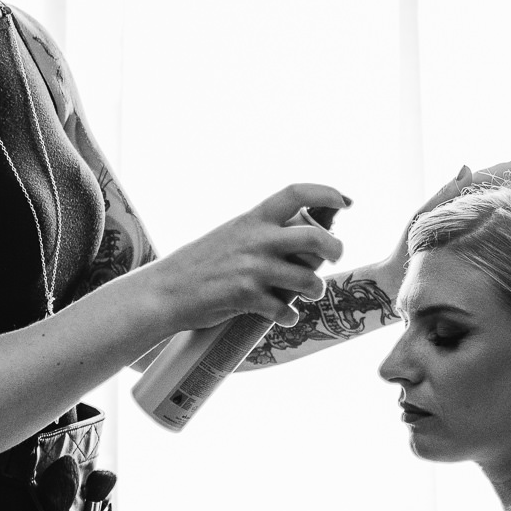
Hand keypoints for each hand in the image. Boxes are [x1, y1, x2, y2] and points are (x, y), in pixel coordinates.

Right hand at [147, 183, 347, 329]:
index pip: (296, 192)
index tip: (346, 201)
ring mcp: (252, 268)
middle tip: (336, 256)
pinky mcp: (246, 297)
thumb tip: (301, 240)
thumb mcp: (231, 235)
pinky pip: (284, 310)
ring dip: (316, 289)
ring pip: (307, 279)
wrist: (164, 292)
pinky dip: (289, 317)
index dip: (327, 193)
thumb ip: (262, 234)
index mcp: (252, 218)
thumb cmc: (198, 265)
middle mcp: (256, 239)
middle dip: (335, 248)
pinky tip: (285, 318)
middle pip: (315, 237)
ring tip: (311, 294)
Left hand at [388, 156, 510, 268]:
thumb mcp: (425, 218)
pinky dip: (510, 213)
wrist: (397, 278)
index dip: (509, 169)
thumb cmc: (408, 249)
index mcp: (454, 200)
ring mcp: (468, 225)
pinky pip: (495, 222)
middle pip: (496, 186)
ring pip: (498, 203)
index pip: (487, 178)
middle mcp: (464, 209)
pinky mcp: (471, 242)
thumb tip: (467, 167)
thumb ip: (445, 194)